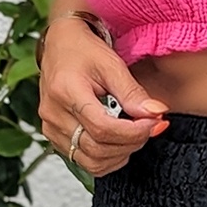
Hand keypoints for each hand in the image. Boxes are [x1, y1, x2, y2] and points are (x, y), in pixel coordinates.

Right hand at [37, 14, 168, 176]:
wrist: (61, 45)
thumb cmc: (83, 50)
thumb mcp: (112, 65)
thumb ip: (133, 93)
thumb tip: (155, 114)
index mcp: (66, 92)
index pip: (103, 129)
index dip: (134, 132)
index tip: (154, 123)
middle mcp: (53, 114)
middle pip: (98, 149)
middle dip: (131, 143)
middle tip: (148, 127)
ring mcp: (51, 128)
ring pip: (91, 161)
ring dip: (120, 154)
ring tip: (134, 134)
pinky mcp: (54, 136)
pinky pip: (83, 161)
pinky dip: (107, 158)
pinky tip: (118, 142)